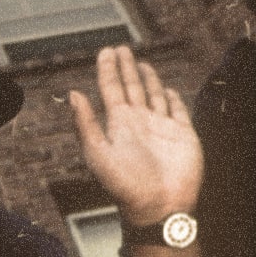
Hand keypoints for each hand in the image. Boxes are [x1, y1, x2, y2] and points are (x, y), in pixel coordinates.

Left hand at [68, 46, 202, 226]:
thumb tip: (73, 94)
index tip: (106, 51)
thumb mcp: (98, 153)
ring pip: (153, 95)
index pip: (111, 89)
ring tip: (142, 63)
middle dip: (126, 68)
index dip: (108, 70)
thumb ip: (85, 123)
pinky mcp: (183, 135)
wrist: (159, 207)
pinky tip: (168, 90)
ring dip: (148, 79)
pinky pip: (177, 111)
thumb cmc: (126, 185)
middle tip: (121, 49)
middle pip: (131, 87)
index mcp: (118, 124)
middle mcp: (139, 123)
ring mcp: (161, 128)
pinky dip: (173, 99)